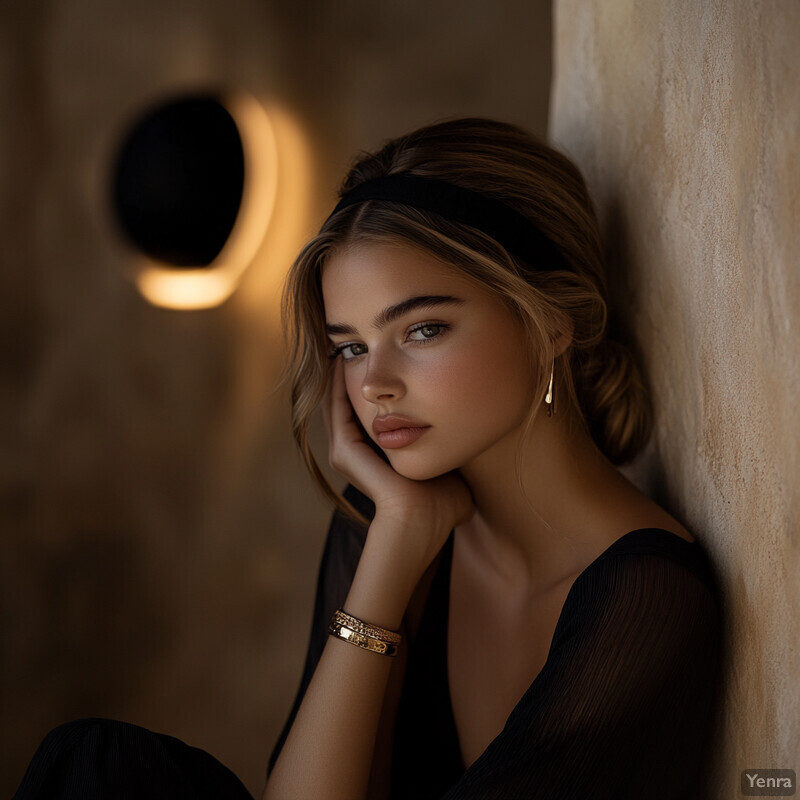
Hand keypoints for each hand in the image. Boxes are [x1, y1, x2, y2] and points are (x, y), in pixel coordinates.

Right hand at [323, 357, 473, 574]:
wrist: (425, 521)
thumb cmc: (442, 503)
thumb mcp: (445, 465)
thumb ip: (453, 452)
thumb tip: (477, 440)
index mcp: (377, 455)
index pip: (371, 412)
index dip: (373, 385)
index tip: (384, 357)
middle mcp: (357, 452)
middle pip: (349, 402)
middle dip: (352, 371)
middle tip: (356, 342)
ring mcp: (347, 452)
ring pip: (338, 401)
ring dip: (341, 372)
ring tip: (346, 343)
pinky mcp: (345, 450)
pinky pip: (337, 407)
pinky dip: (338, 383)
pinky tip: (342, 358)